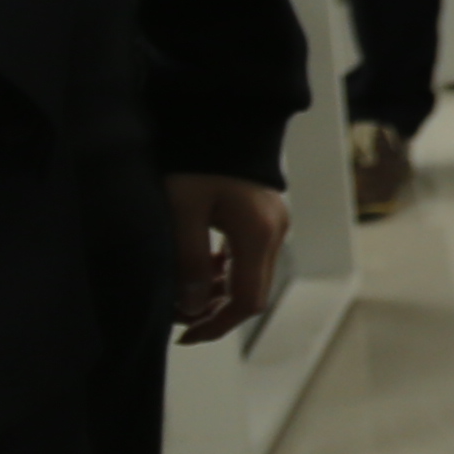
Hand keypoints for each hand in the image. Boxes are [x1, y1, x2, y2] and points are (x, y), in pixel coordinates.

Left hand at [169, 172, 292, 343]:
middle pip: (252, 292)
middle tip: (179, 319)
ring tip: (184, 295)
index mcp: (257, 234)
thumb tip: (191, 307)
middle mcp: (275, 233)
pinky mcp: (266, 216)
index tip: (184, 336)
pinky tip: (201, 268)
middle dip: (215, 312)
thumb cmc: (196, 161)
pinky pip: (250, 257)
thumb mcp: (181, 211)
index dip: (217, 325)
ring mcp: (274, 223)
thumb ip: (188, 261)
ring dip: (219, 293)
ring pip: (251, 276)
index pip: (246, 300)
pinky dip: (226, 273)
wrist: (221, 118)